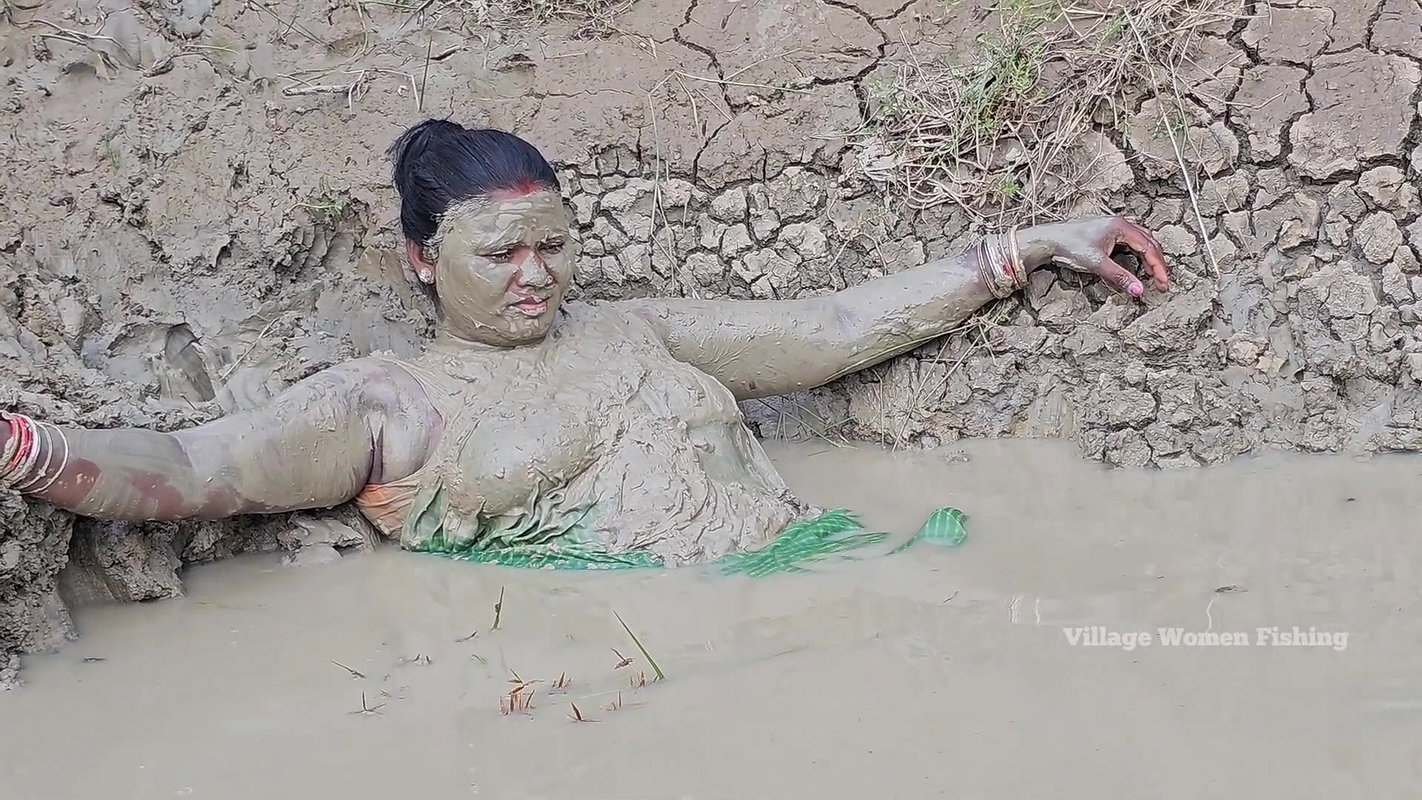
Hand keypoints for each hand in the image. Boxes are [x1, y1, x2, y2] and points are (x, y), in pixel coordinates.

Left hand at [1017, 216, 1169, 297]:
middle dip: (1157, 263)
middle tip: (1162, 282)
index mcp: (1121, 226)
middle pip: (1149, 242)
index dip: (1159, 267)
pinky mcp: (1106, 231)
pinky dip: (1138, 252)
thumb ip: (1120, 277)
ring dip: (1149, 256)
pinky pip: (1130, 240)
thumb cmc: (1070, 247)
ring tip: (1153, 273)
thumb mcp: (1097, 264)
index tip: (1163, 283)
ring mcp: (1113, 225)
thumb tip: (1139, 290)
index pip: (1149, 247)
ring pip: (1141, 239)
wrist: (1048, 240)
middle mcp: (1120, 222)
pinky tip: (1137, 261)